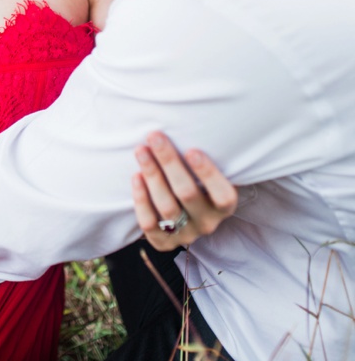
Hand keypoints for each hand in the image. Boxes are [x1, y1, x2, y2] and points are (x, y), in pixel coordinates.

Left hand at [132, 131, 238, 251]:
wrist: (179, 218)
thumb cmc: (194, 183)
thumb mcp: (205, 175)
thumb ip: (200, 159)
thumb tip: (189, 118)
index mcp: (224, 207)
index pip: (223, 195)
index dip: (209, 175)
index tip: (192, 150)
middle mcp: (207, 223)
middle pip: (187, 194)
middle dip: (169, 163)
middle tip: (155, 136)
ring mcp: (185, 235)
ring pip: (167, 206)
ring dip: (152, 175)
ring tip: (141, 150)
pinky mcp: (163, 243)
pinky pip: (149, 223)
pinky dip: (141, 199)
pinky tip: (135, 176)